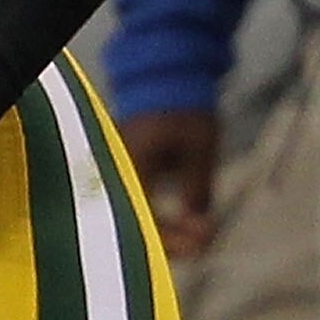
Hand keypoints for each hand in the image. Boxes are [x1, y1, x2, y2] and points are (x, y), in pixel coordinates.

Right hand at [120, 110, 219, 259]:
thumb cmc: (183, 109)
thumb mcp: (199, 151)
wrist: (166, 75)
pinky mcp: (125, 168)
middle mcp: (116, 174)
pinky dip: (160, 213)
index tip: (202, 244)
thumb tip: (202, 228)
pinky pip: (137, 200)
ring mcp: (117, 171)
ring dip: (168, 228)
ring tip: (198, 233)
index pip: (144, 221)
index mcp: (131, 170)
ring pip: (137, 214)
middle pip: (136, 224)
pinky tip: (184, 217)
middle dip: (173, 239)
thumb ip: (197, 191)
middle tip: (203, 243)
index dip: (174, 240)